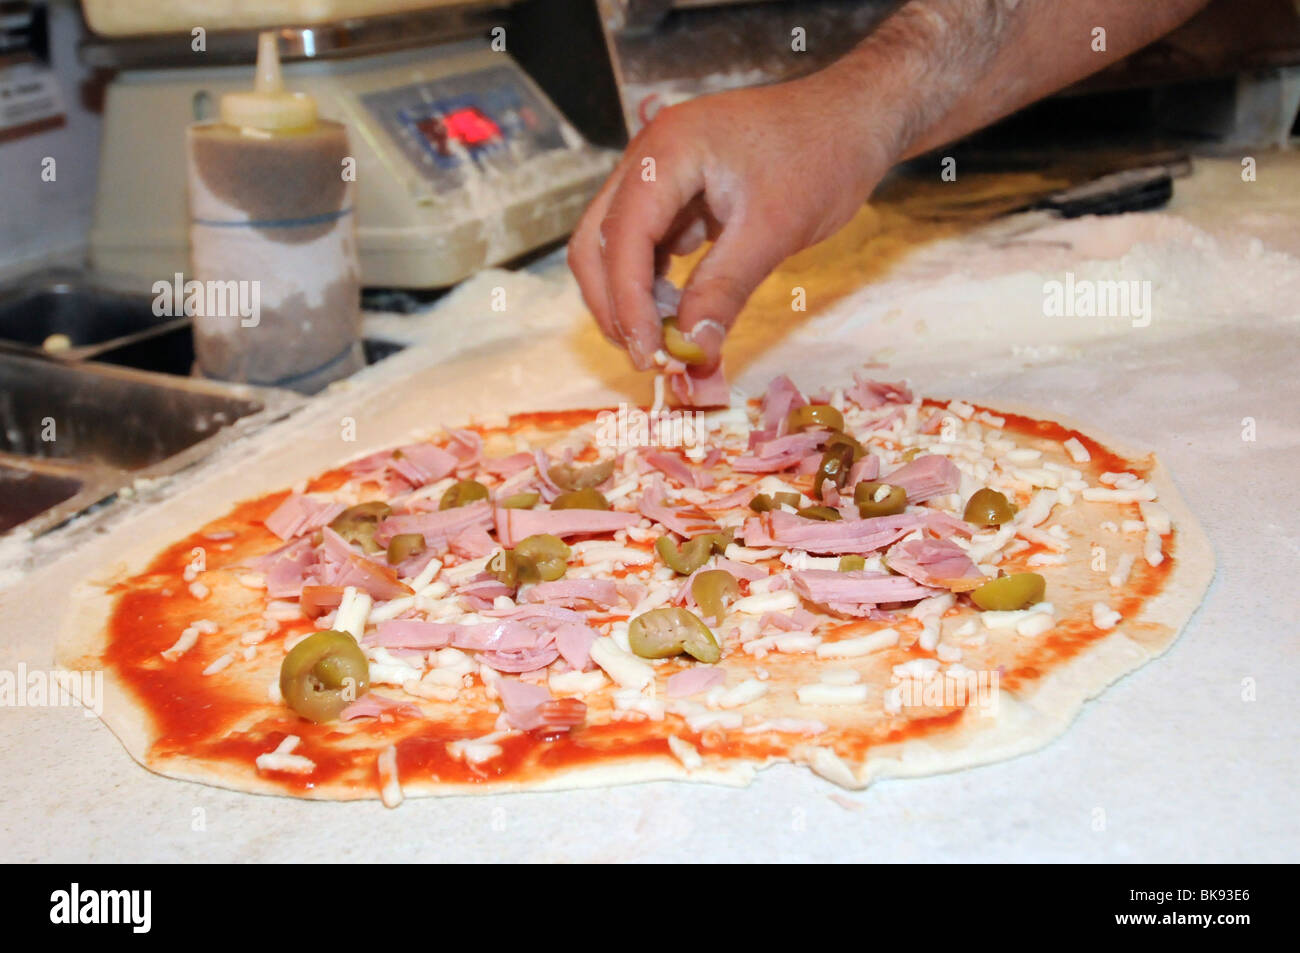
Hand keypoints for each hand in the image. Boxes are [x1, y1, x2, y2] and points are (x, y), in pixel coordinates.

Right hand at [568, 69, 894, 370]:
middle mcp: (649, 158)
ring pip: (615, 246)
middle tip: (649, 356)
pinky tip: (678, 312)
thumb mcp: (775, 231)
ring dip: (631, 297)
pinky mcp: (676, 191)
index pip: (622, 237)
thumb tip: (691, 349)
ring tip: (665, 341)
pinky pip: (646, 243)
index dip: (627, 303)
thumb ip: (725, 290)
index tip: (650, 356)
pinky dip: (653, 282)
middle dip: (615, 304)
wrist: (854, 117)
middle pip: (597, 242)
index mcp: (667, 152)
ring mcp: (659, 173)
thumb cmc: (822, 157)